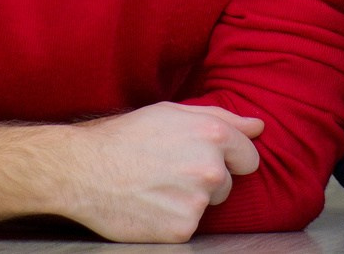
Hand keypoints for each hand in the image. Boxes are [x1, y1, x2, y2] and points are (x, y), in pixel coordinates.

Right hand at [0, 103, 263, 241]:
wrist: (83, 170)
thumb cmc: (125, 137)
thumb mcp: (173, 113)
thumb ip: (223, 118)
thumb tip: (259, 127)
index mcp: (213, 134)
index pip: (249, 156)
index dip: (230, 159)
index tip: (205, 159)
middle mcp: (211, 168)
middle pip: (228, 183)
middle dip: (207, 180)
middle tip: (170, 171)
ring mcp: (197, 201)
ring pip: (209, 205)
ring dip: (190, 200)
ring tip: (157, 186)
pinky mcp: (182, 230)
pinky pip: (189, 226)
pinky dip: (172, 220)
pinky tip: (151, 205)